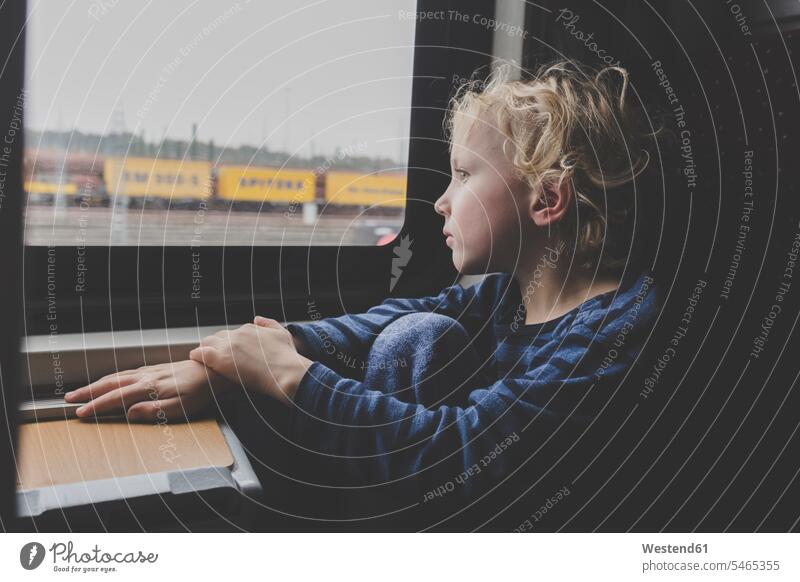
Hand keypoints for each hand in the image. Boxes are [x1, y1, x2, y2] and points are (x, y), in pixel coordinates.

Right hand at [64, 359, 236, 421]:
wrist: (213, 371)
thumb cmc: (199, 392)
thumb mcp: (179, 408)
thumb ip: (153, 411)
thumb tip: (130, 413)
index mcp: (148, 388)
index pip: (115, 398)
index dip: (96, 406)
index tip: (80, 413)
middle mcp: (146, 377)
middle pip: (110, 384)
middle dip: (88, 392)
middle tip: (69, 399)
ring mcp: (150, 371)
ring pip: (117, 376)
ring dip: (97, 383)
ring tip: (82, 390)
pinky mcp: (156, 369)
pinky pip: (127, 372)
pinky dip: (113, 377)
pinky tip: (111, 380)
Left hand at [189, 317, 312, 404]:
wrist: (285, 372)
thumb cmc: (287, 357)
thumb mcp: (282, 333)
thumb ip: (269, 323)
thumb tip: (257, 318)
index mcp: (250, 328)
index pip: (233, 333)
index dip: (231, 342)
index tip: (231, 350)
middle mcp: (237, 334)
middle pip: (219, 337)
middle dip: (216, 345)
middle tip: (215, 354)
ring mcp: (228, 346)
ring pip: (207, 343)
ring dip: (205, 348)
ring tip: (202, 356)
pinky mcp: (220, 360)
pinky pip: (201, 353)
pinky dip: (197, 355)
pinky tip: (195, 358)